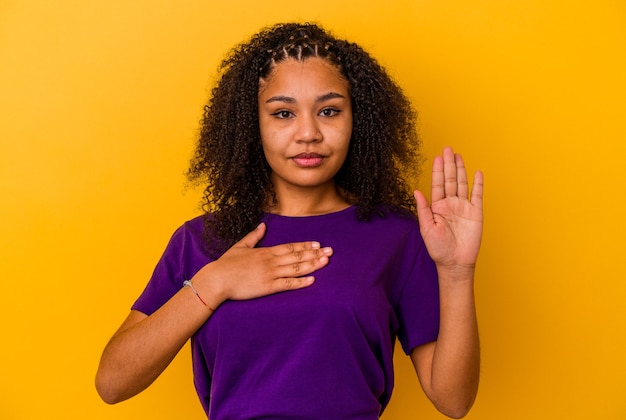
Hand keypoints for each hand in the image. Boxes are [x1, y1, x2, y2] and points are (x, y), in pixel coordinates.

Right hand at [193, 223, 331, 302]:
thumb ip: (253, 236)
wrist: (217, 279)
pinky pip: (287, 284)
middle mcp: (271, 261)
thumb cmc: (226, 264)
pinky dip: (301, 282)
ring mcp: (270, 274)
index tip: (318, 243)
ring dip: (313, 264)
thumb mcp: (240, 246)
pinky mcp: (268, 287)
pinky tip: (312, 280)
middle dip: (315, 253)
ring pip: (296, 268)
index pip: (290, 246)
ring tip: (326, 261)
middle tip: (330, 251)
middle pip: (297, 256)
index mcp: (265, 251)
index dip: (305, 245)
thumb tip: (262, 226)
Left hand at [414, 147, 482, 273]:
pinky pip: (477, 195)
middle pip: (450, 180)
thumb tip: (416, 191)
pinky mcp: (476, 213)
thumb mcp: (426, 228)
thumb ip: (423, 209)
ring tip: (458, 156)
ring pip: (462, 184)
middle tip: (448, 149)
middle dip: (449, 164)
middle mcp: (450, 204)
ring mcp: (463, 207)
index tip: (437, 157)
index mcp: (437, 207)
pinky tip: (477, 172)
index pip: (437, 184)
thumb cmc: (438, 249)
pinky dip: (478, 184)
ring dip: (461, 170)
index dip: (438, 171)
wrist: (455, 263)